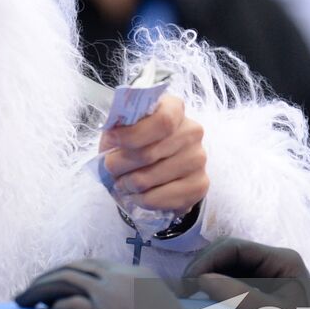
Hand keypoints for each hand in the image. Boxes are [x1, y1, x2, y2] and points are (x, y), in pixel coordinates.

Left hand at [15, 258, 184, 308]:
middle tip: (30, 291)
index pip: (90, 264)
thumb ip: (129, 303)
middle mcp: (119, 275)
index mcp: (133, 273)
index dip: (67, 272)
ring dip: (41, 290)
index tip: (53, 284)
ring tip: (25, 302)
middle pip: (73, 267)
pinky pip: (68, 304)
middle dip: (47, 277)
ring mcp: (110, 291)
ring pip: (64, 280)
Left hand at [100, 95, 207, 214]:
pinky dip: (141, 200)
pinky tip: (138, 194)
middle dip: (120, 164)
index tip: (111, 140)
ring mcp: (198, 159)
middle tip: (110, 168)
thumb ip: (120, 125)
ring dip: (128, 184)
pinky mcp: (199, 185)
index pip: (162, 121)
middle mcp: (192, 132)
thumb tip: (114, 134)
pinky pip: (160, 199)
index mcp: (174, 109)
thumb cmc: (135, 140)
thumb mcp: (123, 126)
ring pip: (150, 179)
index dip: (133, 134)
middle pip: (149, 153)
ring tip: (123, 182)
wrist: (156, 165)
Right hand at [181, 237, 309, 308]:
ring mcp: (267, 274)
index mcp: (282, 260)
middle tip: (183, 289)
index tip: (189, 279)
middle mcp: (273, 261)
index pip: (236, 247)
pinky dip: (215, 288)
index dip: (208, 259)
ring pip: (227, 267)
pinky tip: (202, 301)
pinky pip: (231, 281)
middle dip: (205, 268)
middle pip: (229, 254)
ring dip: (207, 278)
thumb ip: (238, 296)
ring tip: (188, 295)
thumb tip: (202, 279)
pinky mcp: (260, 289)